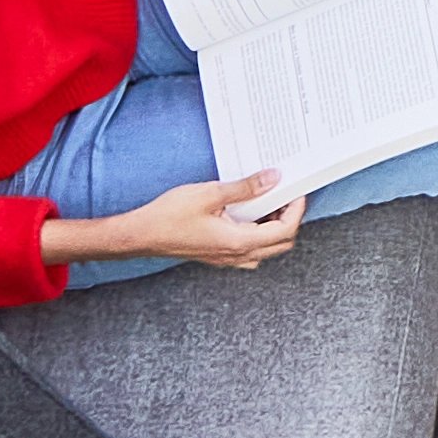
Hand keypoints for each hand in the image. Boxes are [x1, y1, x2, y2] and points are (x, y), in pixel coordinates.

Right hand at [108, 171, 306, 269]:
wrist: (141, 235)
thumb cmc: (169, 216)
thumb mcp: (210, 194)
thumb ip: (245, 187)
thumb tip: (273, 178)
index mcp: (239, 242)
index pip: (284, 232)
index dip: (296, 210)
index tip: (296, 191)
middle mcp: (236, 256)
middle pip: (281, 244)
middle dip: (290, 219)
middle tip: (285, 195)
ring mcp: (227, 259)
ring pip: (266, 249)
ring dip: (274, 227)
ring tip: (268, 201)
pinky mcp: (218, 255)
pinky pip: (249, 249)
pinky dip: (258, 232)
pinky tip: (248, 213)